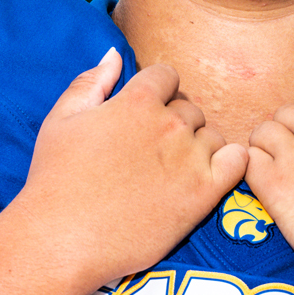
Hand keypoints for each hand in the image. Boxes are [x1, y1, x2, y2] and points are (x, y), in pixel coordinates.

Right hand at [19, 49, 248, 293]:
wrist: (63, 239)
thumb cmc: (55, 181)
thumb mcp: (61, 120)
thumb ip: (91, 82)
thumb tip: (115, 54)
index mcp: (136, 101)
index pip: (167, 76)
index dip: (156, 94)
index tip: (144, 117)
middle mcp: (169, 124)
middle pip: (190, 109)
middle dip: (174, 125)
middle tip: (151, 155)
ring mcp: (190, 158)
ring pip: (213, 136)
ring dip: (198, 148)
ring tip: (171, 174)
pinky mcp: (204, 193)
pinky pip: (238, 162)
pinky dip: (231, 163)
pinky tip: (210, 176)